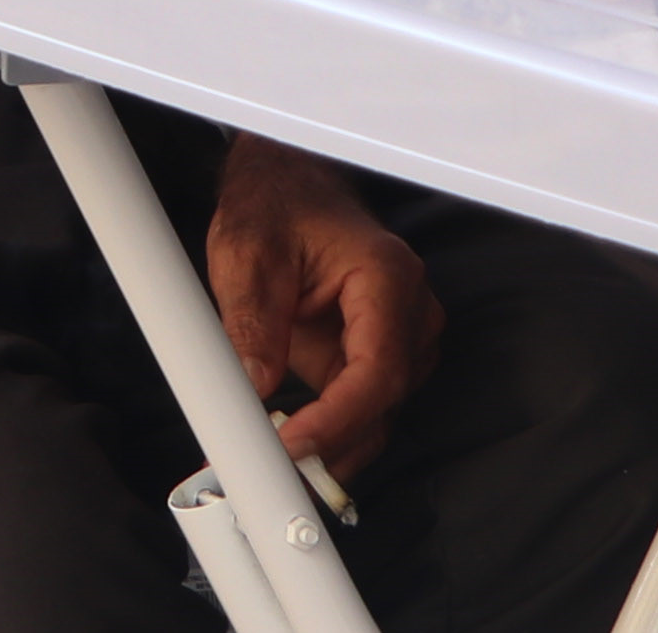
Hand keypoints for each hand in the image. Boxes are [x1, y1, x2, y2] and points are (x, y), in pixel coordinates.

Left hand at [206, 135, 436, 475]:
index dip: (336, 420)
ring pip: (378, 412)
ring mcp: (403, 336)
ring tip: (276, 468)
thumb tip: (254, 388)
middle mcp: (410, 311)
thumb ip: (252, 321)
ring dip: (333, 445)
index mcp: (387, 278)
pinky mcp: (380, 353)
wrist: (288, 186)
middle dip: (333, 444)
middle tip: (276, 473)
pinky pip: (365, 405)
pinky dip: (331, 431)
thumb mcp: (247, 255)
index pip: (377, 371)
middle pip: (383, 401)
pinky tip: (293, 450)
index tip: (292, 446)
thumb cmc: (273, 209)